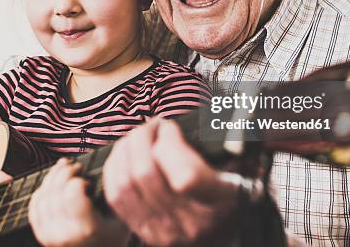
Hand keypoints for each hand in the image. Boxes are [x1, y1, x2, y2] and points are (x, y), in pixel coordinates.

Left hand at [28, 158, 128, 246]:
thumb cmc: (112, 238)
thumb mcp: (121, 218)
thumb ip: (113, 196)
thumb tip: (104, 168)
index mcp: (86, 228)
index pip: (72, 193)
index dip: (78, 180)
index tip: (88, 181)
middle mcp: (65, 233)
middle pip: (56, 191)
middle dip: (65, 172)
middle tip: (77, 167)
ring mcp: (50, 235)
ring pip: (43, 196)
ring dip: (53, 176)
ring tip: (65, 168)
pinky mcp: (42, 234)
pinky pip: (35, 205)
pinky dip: (42, 189)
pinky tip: (52, 182)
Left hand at [103, 118, 240, 245]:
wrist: (221, 231)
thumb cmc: (228, 190)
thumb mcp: (234, 165)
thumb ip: (216, 143)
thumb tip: (184, 118)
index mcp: (218, 202)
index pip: (185, 178)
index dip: (169, 144)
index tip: (170, 127)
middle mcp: (189, 222)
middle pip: (146, 174)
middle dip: (142, 138)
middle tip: (151, 124)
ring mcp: (163, 231)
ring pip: (125, 183)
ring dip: (125, 150)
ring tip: (137, 136)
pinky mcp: (143, 231)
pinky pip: (115, 196)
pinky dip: (115, 168)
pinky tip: (124, 153)